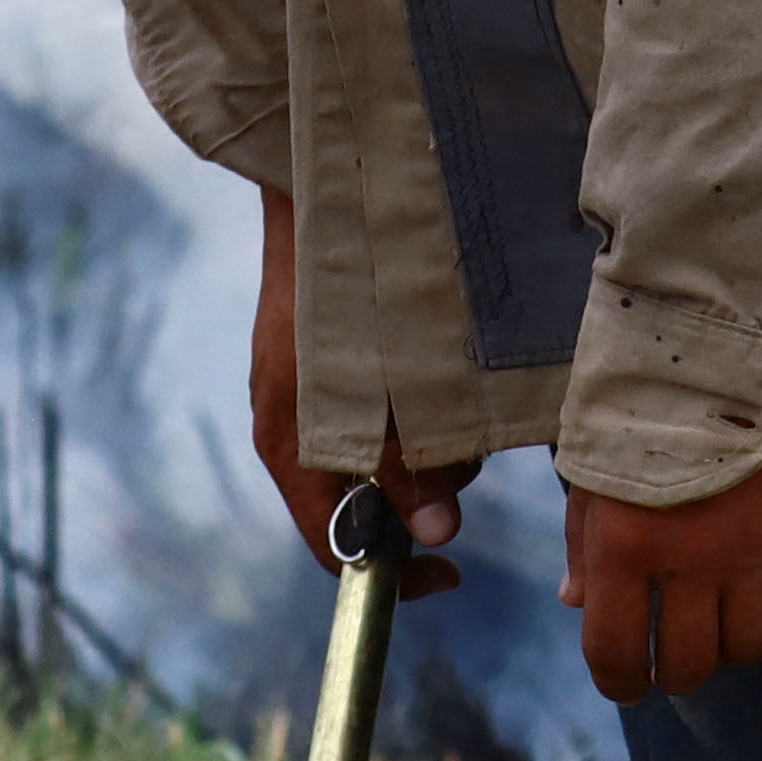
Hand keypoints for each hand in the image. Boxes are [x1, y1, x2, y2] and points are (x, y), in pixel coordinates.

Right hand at [248, 191, 465, 596]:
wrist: (318, 188)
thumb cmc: (346, 280)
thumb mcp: (381, 384)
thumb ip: (407, 459)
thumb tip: (437, 534)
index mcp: (293, 445)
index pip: (336, 547)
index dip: (394, 572)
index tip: (454, 570)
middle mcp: (296, 429)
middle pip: (366, 503)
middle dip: (426, 488)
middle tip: (468, 450)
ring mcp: (310, 395)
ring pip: (384, 456)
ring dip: (430, 441)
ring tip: (458, 394)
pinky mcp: (332, 364)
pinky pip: (381, 413)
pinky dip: (418, 407)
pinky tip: (442, 368)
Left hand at [561, 357, 761, 702]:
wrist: (735, 320)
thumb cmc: (648, 385)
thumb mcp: (593, 458)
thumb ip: (585, 539)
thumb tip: (578, 605)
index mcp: (622, 538)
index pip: (616, 652)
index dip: (621, 680)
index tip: (628, 678)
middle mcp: (691, 556)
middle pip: (691, 663)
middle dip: (679, 667)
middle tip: (680, 646)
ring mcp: (758, 544)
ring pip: (750, 646)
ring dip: (734, 642)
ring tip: (726, 614)